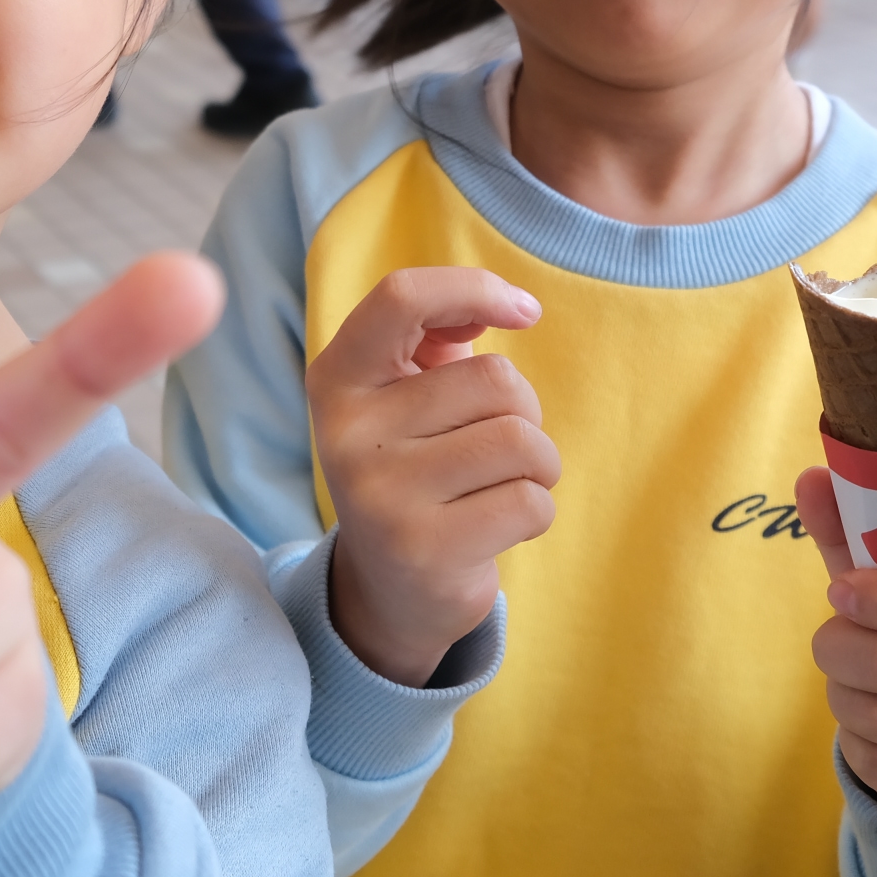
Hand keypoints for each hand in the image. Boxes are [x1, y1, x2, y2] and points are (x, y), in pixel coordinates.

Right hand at [311, 268, 556, 685]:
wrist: (387, 587)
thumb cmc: (415, 464)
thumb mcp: (407, 393)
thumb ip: (438, 334)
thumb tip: (507, 306)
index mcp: (337, 379)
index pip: (401, 298)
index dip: (473, 289)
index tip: (524, 311)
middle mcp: (347, 432)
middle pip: (495, 380)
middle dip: (524, 410)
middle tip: (496, 445)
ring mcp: (381, 494)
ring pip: (522, 441)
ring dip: (539, 463)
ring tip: (502, 483)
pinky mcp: (424, 549)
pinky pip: (531, 502)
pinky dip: (536, 509)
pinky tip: (497, 524)